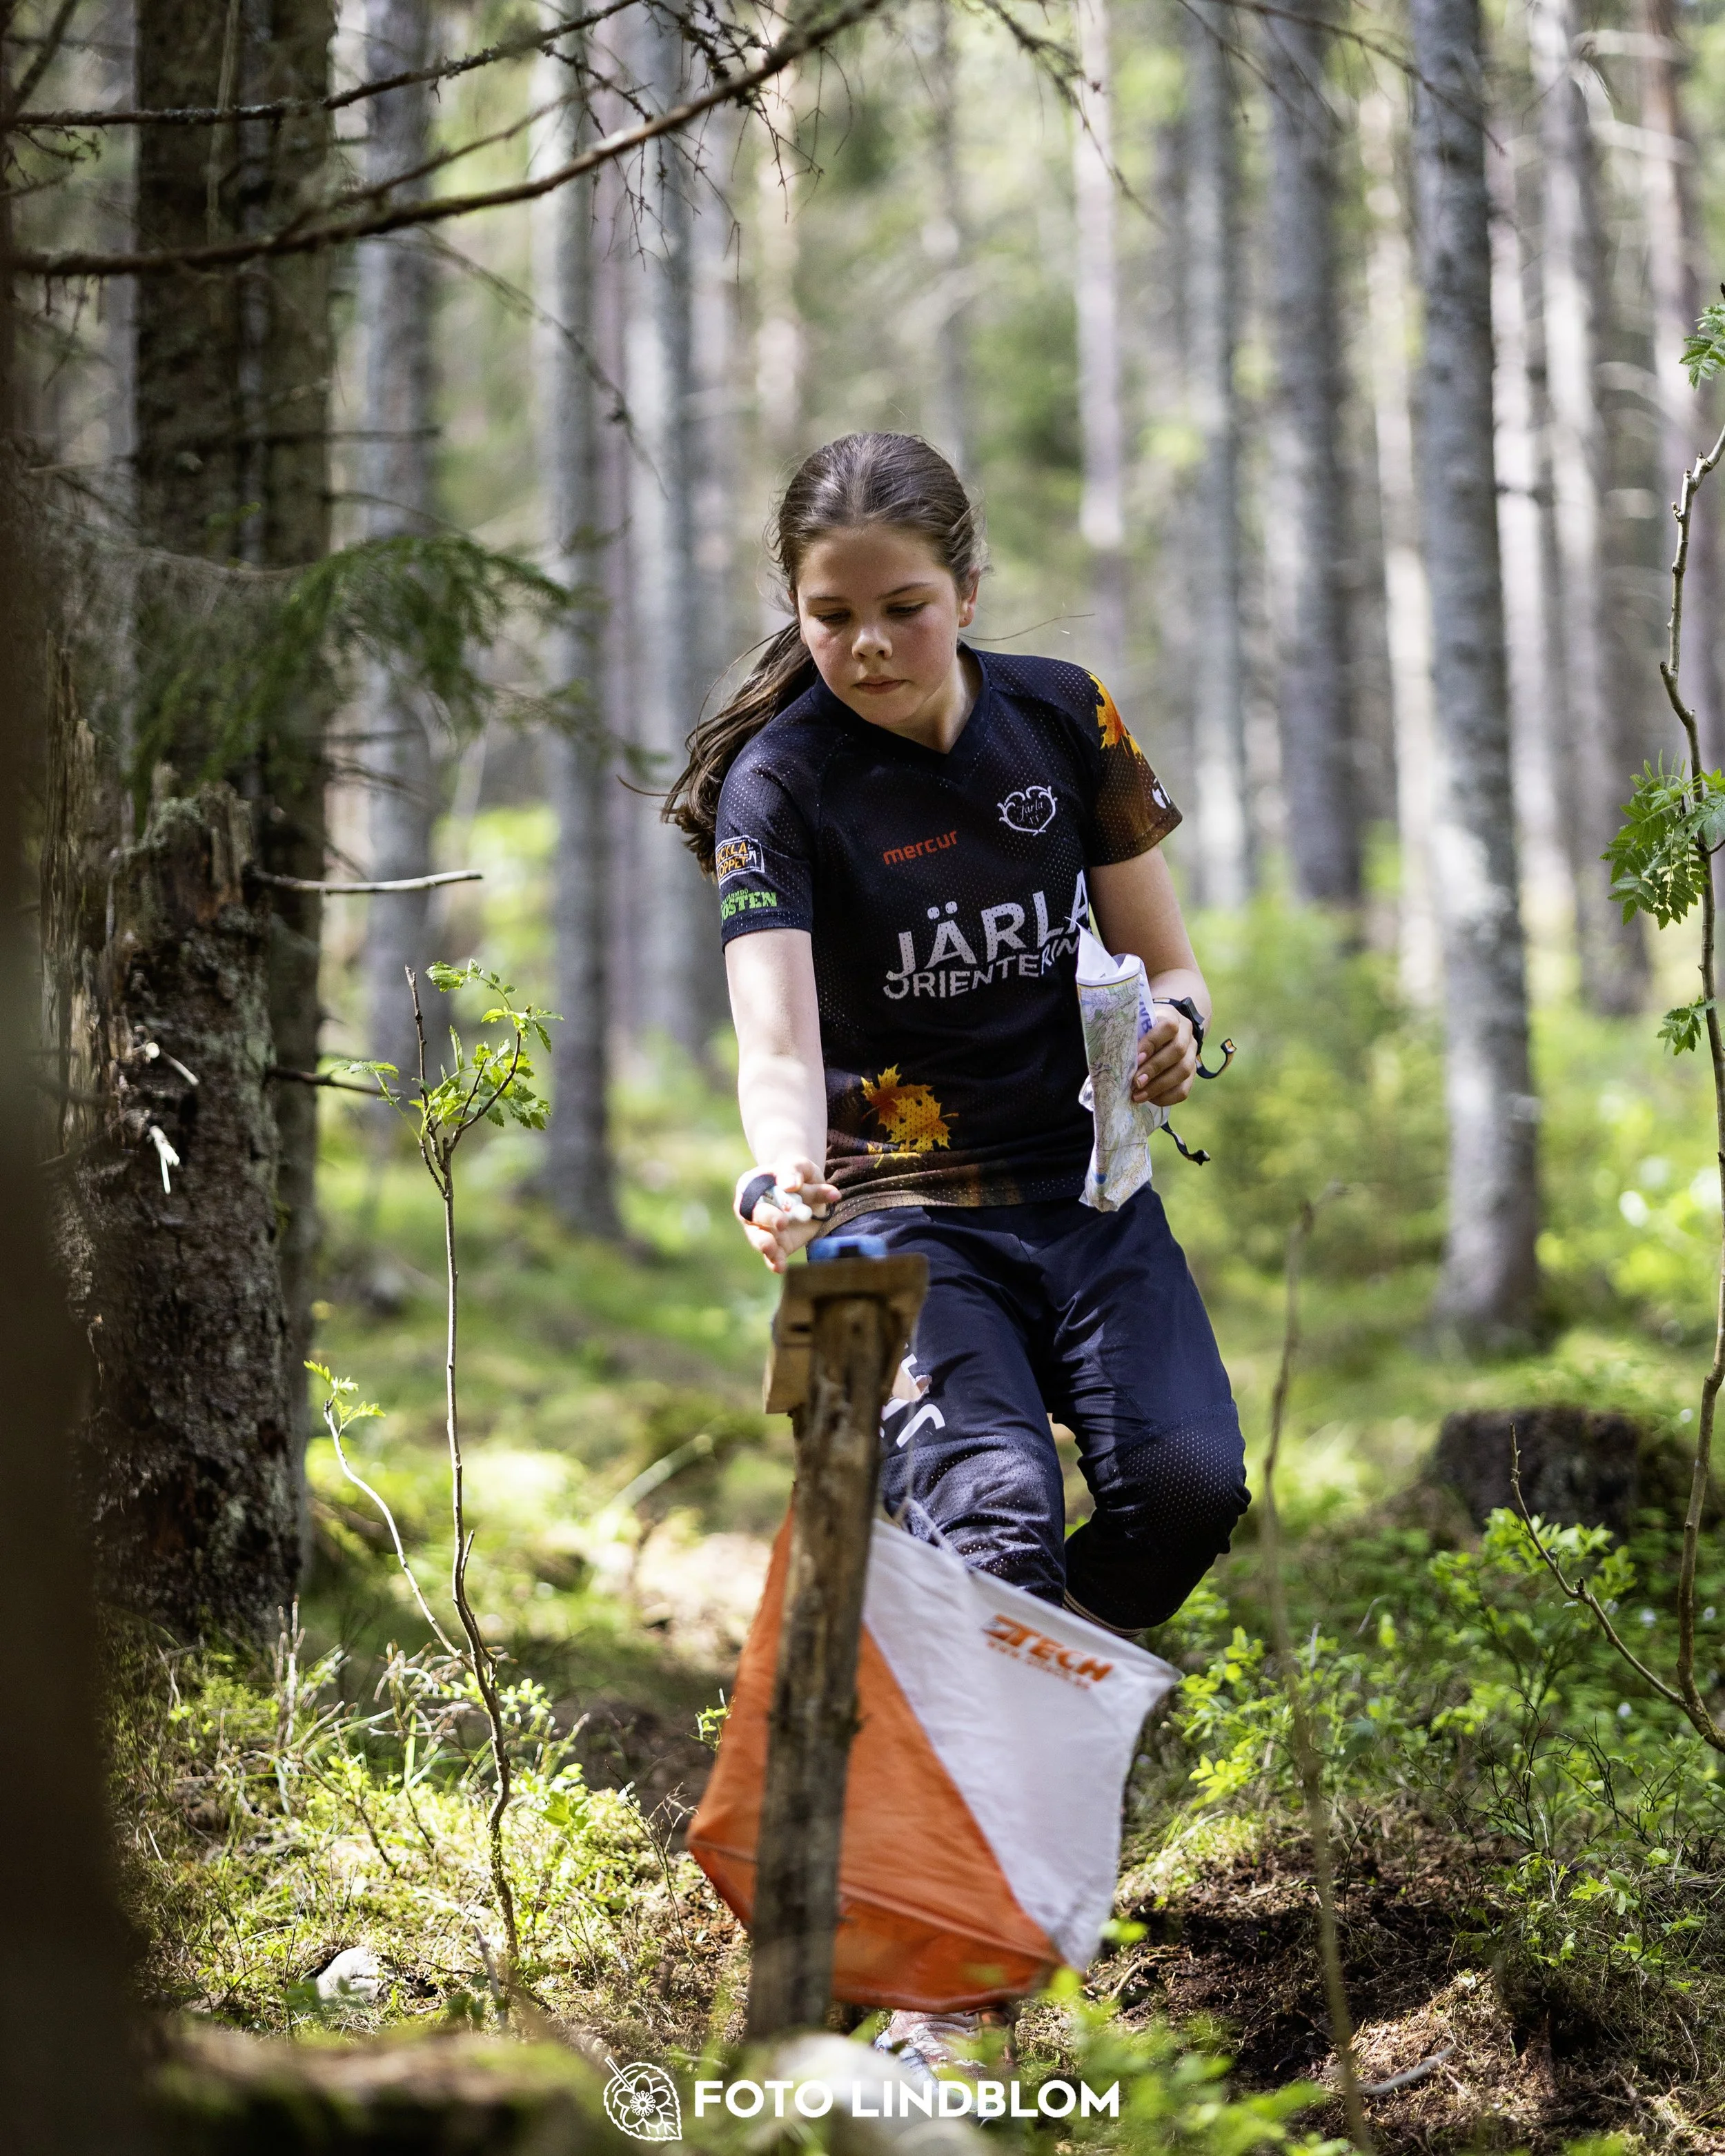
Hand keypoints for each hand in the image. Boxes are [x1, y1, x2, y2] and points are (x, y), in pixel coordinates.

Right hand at [735, 1156, 840, 1274]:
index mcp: (750, 1186)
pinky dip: (775, 1262)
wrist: (809, 1189)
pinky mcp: (778, 1245)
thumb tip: (790, 1184)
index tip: (783, 1193)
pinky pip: (773, 1256)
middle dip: (766, 1219)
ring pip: (758, 1239)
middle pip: (751, 1216)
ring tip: (772, 1250)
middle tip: (782, 1222)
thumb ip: (794, 1171)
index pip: (748, 1190)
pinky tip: (779, 1267)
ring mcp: (763, 1230)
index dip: (761, 1189)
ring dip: (765, 1245)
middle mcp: (751, 1210)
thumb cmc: (798, 1174)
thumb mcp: (799, 1165)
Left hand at [1133, 1008, 1197, 1106]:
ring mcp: (1192, 1055)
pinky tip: (1150, 1099)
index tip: (1136, 1058)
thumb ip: (1129, 1036)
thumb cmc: (1143, 1029)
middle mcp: (1187, 1035)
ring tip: (1138, 1095)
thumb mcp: (1138, 1025)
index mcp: (1172, 1017)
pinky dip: (1166, 1097)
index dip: (1152, 1043)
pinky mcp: (1192, 1074)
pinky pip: (1184, 1089)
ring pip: (1184, 1071)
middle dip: (1154, 1068)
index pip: (1168, 1027)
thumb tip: (1111, 1055)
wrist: (1166, 1034)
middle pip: (1177, 1051)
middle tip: (1135, 1082)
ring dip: (1159, 1086)